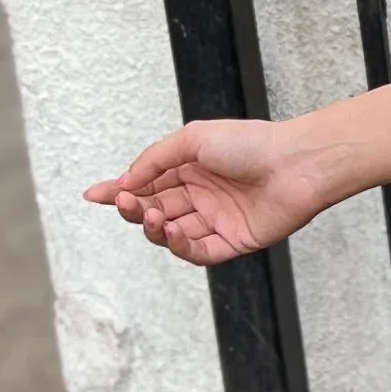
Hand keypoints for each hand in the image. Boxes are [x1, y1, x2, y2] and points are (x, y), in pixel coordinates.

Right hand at [84, 115, 346, 267]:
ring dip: (154, 227)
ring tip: (151, 216)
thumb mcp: (192, 140)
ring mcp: (216, 220)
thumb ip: (155, 160)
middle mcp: (201, 195)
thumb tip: (126, 181)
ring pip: (171, 233)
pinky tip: (170, 231)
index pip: (147, 184)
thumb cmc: (251, 144)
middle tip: (126, 203)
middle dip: (134, 208)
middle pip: (155, 209)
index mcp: (191, 169)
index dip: (120, 191)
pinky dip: (178, 245)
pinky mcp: (232, 242)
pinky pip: (197, 251)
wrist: (297, 163)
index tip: (94, 195)